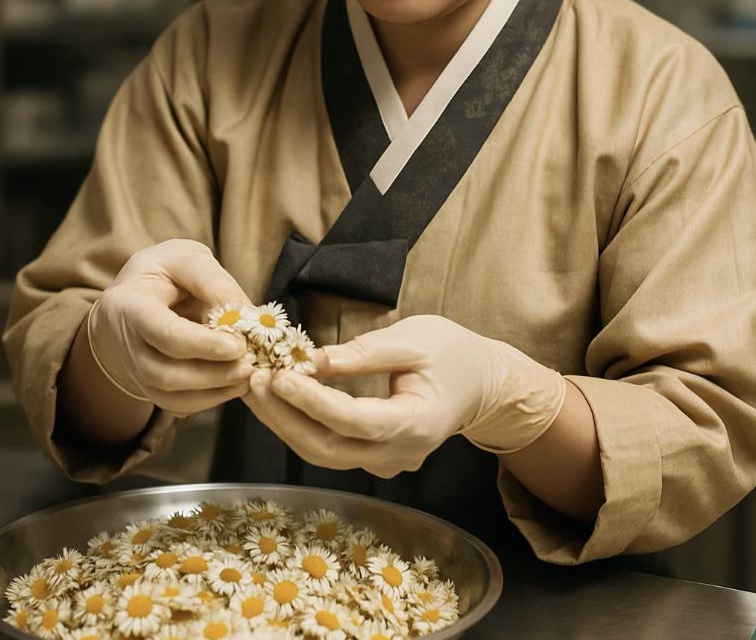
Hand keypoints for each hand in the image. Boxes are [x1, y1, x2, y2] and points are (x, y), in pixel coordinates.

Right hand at [88, 239, 254, 414]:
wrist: (136, 293)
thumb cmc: (164, 272)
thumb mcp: (185, 258)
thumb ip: (213, 281)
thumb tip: (247, 315)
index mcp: (129, 305)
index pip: (162, 332)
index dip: (201, 344)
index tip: (237, 346)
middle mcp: (127, 344)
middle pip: (164, 373)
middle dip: (211, 373)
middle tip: (250, 363)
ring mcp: (136, 371)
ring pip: (171, 395)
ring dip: (215, 389)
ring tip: (249, 373)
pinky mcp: (151, 386)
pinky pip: (178, 404)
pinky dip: (211, 399)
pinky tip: (236, 383)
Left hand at [242, 314, 565, 477]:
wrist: (482, 383)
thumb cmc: (453, 352)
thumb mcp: (414, 338)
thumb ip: (363, 353)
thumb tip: (311, 361)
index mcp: (417, 424)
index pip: (355, 420)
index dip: (313, 402)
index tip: (279, 376)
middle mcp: (400, 454)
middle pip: (330, 448)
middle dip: (286, 416)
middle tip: (255, 381)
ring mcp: (388, 463)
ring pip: (325, 454)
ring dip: (286, 423)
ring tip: (257, 388)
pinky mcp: (375, 458)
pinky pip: (331, 448)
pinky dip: (302, 426)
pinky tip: (279, 401)